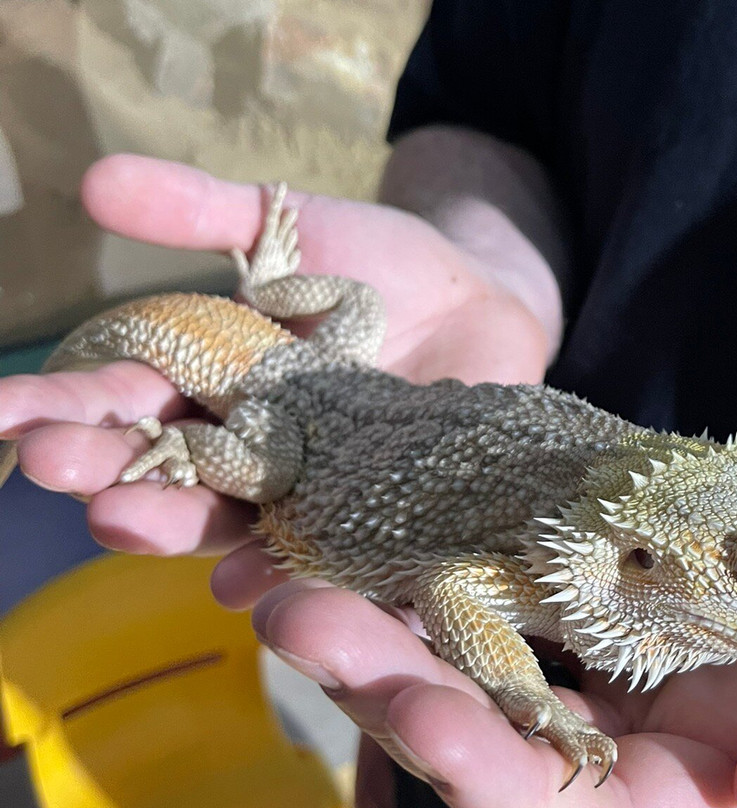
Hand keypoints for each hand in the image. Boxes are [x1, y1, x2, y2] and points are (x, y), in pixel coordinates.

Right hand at [0, 154, 549, 566]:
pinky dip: (284, 566)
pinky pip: (326, 551)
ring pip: (231, 516)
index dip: (70, 401)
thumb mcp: (294, 227)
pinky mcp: (374, 512)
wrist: (484, 299)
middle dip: (109, 464)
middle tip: (51, 462)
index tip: (5, 410)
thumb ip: (203, 211)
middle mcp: (252, 443)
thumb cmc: (385, 266)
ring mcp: (311, 484)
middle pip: (169, 463)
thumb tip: (93, 180)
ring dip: (175, 523)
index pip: (131, 396)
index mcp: (219, 382)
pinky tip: (244, 581)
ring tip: (121, 519)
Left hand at [254, 489, 736, 807]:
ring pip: (470, 671)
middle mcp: (619, 749)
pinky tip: (376, 545)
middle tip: (298, 616)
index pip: (566, 803)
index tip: (415, 711)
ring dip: (383, 632)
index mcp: (687, 791)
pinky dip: (435, 587)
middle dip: (389, 687)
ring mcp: (594, 680)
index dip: (486, 770)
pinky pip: (498, 609)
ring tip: (300, 577)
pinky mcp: (586, 616)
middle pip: (485, 736)